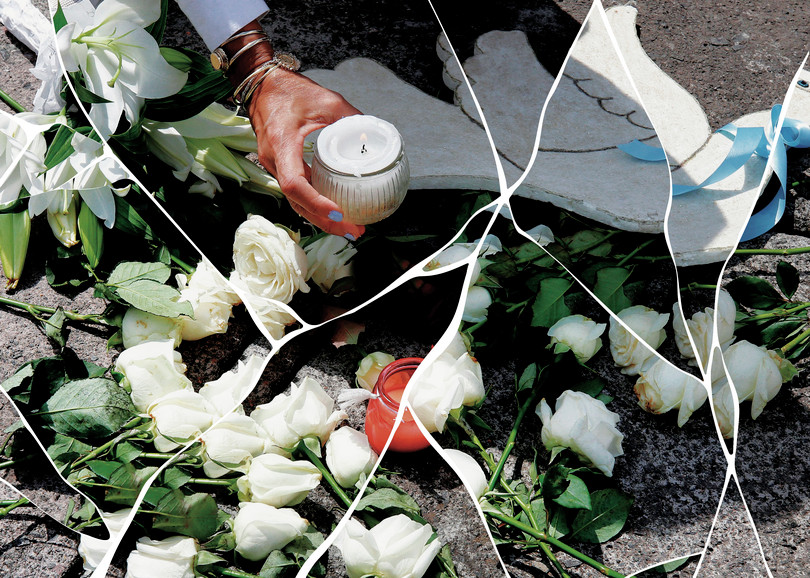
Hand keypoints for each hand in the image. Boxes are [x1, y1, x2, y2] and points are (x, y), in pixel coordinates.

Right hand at [247, 69, 364, 238]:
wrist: (262, 84)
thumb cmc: (290, 90)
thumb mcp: (326, 100)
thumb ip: (351, 117)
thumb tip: (373, 136)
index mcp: (282, 145)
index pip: (294, 185)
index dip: (316, 203)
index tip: (339, 213)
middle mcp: (274, 161)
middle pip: (296, 203)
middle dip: (324, 221)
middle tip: (353, 230)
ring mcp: (275, 165)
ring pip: (296, 201)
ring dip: (320, 218)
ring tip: (348, 227)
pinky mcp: (280, 165)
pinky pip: (297, 191)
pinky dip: (314, 204)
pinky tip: (333, 211)